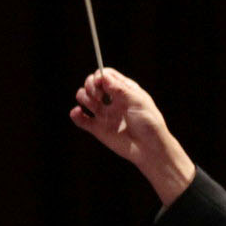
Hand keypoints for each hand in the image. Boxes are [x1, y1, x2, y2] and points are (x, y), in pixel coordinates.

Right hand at [71, 68, 194, 205]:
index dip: (99, 76)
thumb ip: (120, 89)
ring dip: (84, 98)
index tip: (99, 83)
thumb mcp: (138, 102)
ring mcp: (104, 114)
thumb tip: (102, 76)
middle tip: (98, 96)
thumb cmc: (149, 123)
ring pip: (84, 98)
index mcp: (124, 90)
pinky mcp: (97, 128)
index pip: (105, 75)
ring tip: (94, 106)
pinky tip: (78, 112)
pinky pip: (80, 119)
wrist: (149, 149)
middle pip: (92, 84)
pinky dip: (75, 114)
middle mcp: (112, 100)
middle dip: (89, 85)